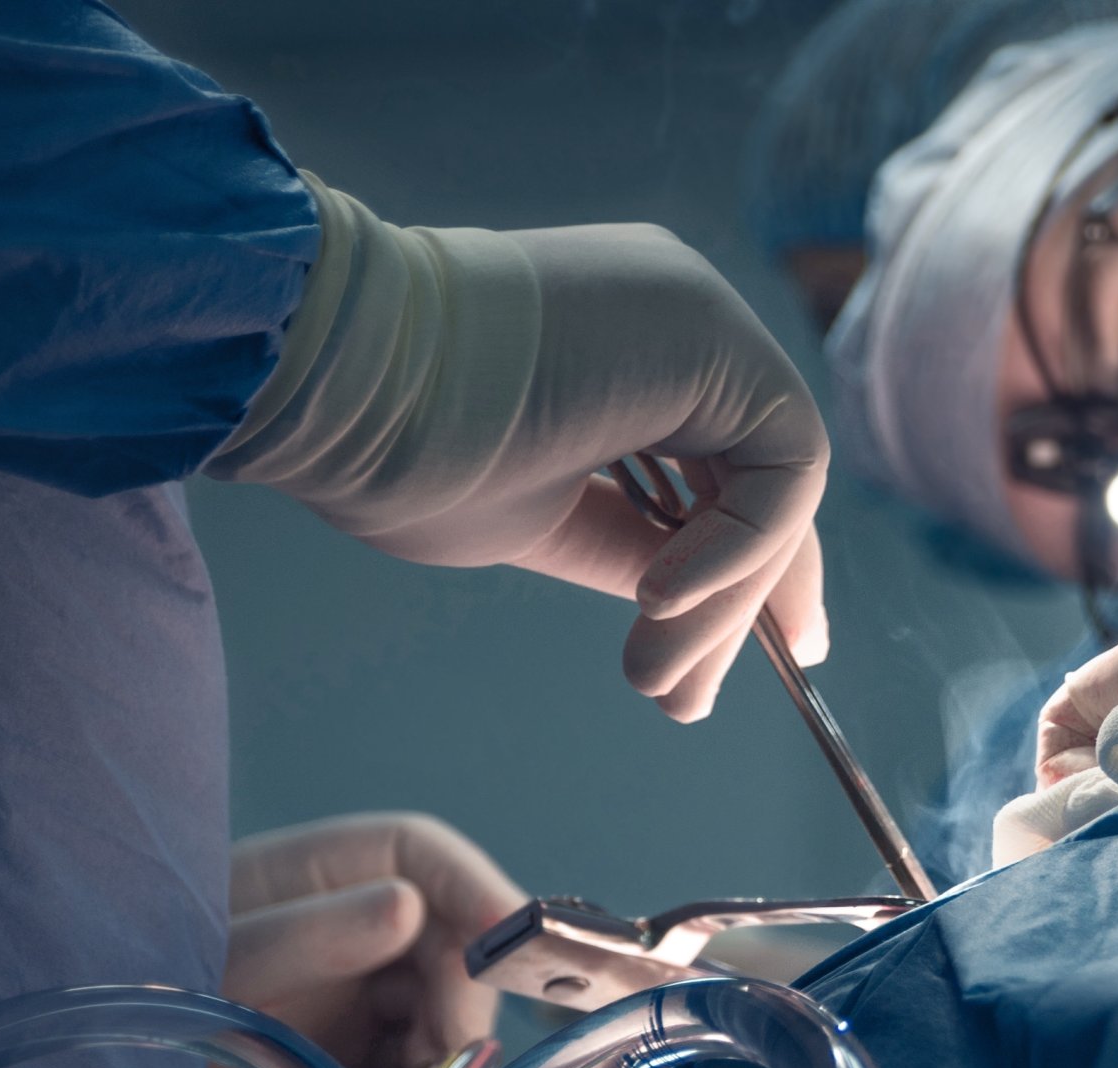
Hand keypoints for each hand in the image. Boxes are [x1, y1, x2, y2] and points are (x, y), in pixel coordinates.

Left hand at [199, 812, 527, 1067]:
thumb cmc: (126, 1001)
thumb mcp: (212, 966)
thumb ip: (308, 934)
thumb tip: (410, 905)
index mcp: (312, 876)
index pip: (419, 855)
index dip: (478, 888)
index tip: (515, 940)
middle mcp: (342, 929)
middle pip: (449, 941)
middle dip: (465, 995)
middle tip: (448, 1056)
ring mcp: (346, 996)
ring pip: (443, 1010)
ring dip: (448, 1053)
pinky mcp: (344, 1063)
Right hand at [209, 179, 828, 722]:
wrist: (334, 378)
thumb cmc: (400, 446)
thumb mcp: (538, 518)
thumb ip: (625, 547)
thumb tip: (686, 621)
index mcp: (633, 353)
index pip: (727, 472)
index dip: (741, 572)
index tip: (715, 663)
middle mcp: (680, 319)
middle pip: (762, 481)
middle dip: (740, 607)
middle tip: (690, 702)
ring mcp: (702, 316)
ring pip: (777, 482)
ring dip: (725, 600)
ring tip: (657, 681)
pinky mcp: (717, 333)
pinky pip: (783, 463)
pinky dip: (741, 550)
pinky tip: (659, 600)